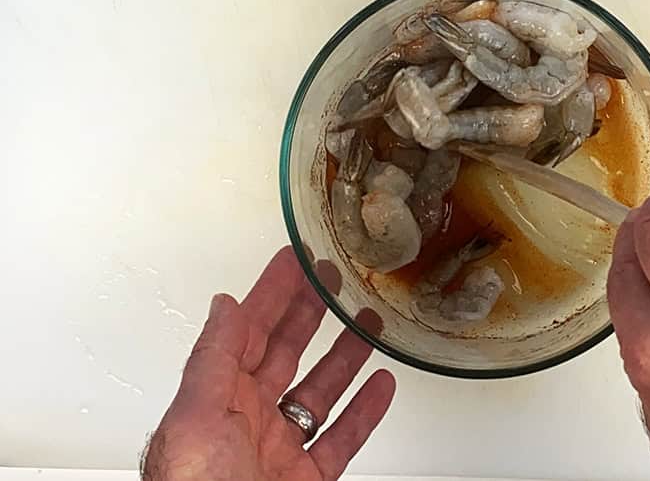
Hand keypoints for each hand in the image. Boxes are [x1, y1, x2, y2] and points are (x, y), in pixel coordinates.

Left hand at [142, 247, 395, 480]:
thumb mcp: (196, 416)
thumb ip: (213, 359)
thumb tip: (224, 306)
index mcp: (216, 399)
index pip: (247, 332)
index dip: (271, 292)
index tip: (294, 260)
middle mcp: (247, 419)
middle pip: (285, 352)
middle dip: (310, 312)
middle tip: (334, 278)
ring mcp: (279, 451)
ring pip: (319, 392)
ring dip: (345, 355)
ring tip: (369, 323)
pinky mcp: (306, 480)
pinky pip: (341, 439)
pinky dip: (365, 412)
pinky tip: (382, 387)